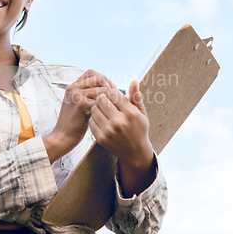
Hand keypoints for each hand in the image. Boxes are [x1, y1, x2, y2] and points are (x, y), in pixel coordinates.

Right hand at [44, 70, 113, 162]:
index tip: (110, 88)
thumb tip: (109, 86)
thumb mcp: (79, 104)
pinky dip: (105, 108)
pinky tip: (104, 115)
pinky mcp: (81, 104)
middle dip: (108, 86)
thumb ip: (89, 94)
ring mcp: (76, 95)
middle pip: (98, 78)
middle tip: (113, 97)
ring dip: (108, 100)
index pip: (91, 73)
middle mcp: (73, 88)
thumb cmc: (75, 123)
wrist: (63, 136)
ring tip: (107, 109)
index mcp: (72, 86)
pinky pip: (101, 101)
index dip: (103, 78)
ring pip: (102, 90)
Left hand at [88, 80, 155, 195]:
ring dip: (98, 108)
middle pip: (101, 99)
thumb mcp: (141, 113)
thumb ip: (135, 96)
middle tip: (107, 102)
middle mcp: (119, 122)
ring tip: (104, 112)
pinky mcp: (100, 138)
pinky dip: (95, 119)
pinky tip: (102, 121)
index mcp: (130, 113)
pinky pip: (91, 121)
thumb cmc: (139, 129)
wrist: (135, 152)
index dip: (112, 93)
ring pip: (94, 109)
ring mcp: (108, 131)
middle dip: (103, 98)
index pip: (113, 93)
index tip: (114, 97)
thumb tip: (133, 80)